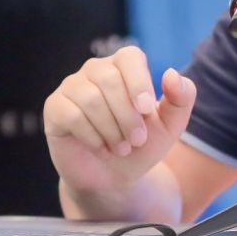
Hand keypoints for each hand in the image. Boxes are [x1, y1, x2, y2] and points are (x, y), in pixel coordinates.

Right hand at [42, 46, 196, 205]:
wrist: (115, 178)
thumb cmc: (142, 145)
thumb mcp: (170, 126)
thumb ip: (181, 99)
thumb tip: (172, 74)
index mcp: (123, 66)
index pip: (130, 57)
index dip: (139, 82)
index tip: (147, 111)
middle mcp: (95, 71)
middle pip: (110, 80)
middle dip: (127, 116)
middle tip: (137, 140)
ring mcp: (72, 87)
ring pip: (90, 98)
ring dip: (111, 130)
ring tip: (121, 148)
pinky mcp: (55, 108)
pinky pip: (72, 115)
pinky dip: (92, 137)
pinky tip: (101, 148)